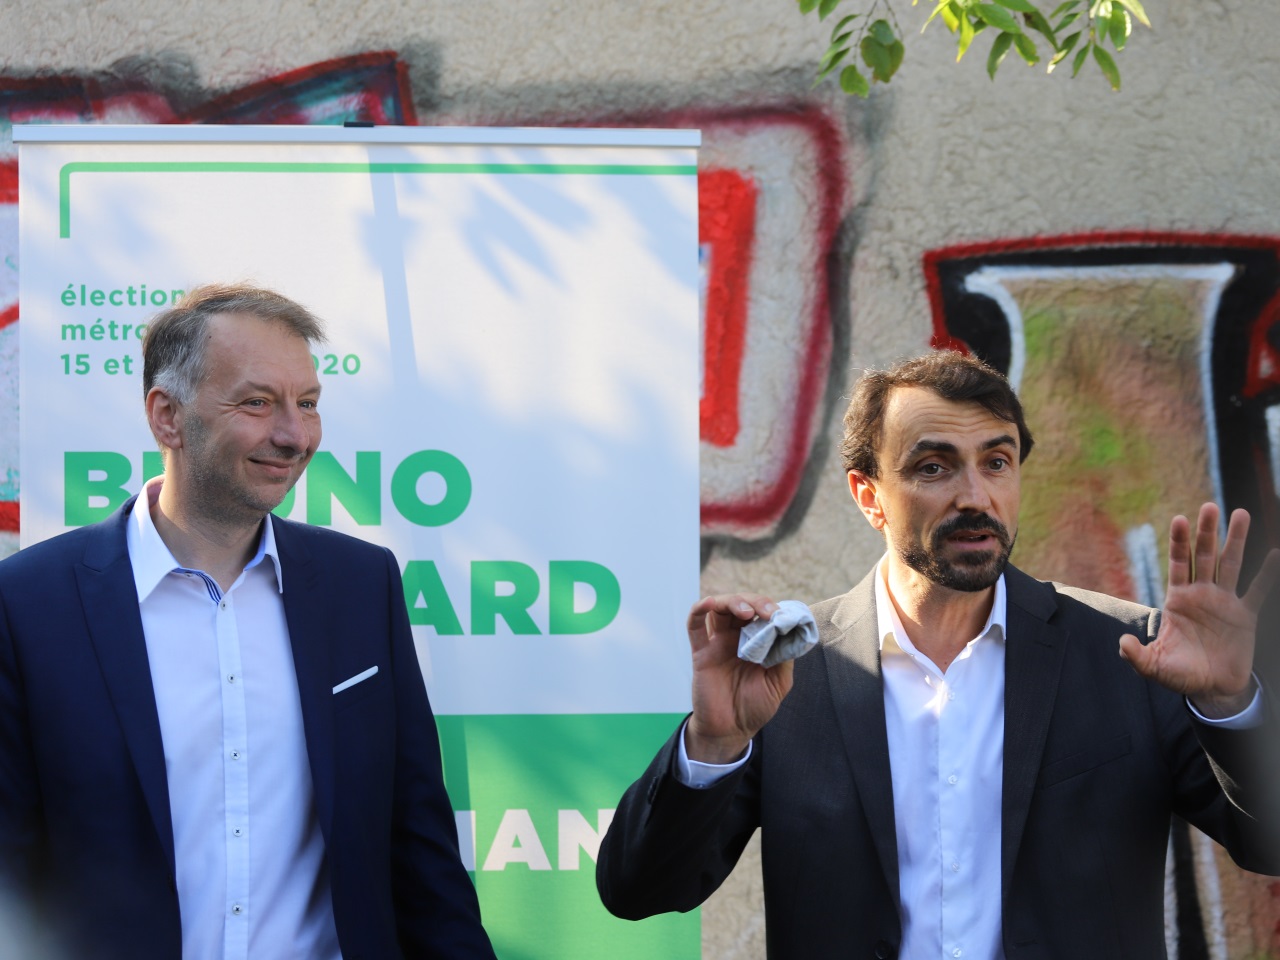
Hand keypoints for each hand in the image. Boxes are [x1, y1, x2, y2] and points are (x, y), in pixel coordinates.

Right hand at [684, 594, 794, 763]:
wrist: (730, 731)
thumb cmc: (755, 707)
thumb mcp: (779, 682)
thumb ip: (784, 656)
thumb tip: (791, 630)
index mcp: (757, 642)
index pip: (762, 613)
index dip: (771, 608)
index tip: (781, 615)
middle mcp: (737, 638)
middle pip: (742, 604)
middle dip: (756, 602)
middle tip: (767, 612)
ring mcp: (717, 643)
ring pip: (720, 608)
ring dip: (732, 601)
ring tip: (746, 611)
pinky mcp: (701, 652)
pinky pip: (694, 625)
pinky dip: (699, 608)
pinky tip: (710, 603)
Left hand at [1119, 503, 1279, 718]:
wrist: (1212, 688)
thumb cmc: (1180, 674)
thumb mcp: (1154, 666)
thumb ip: (1137, 655)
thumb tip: (1122, 643)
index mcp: (1178, 600)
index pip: (1178, 564)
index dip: (1178, 542)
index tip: (1179, 519)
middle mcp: (1201, 595)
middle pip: (1204, 556)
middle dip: (1206, 532)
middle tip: (1209, 507)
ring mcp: (1224, 602)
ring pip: (1231, 564)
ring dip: (1235, 540)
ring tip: (1240, 513)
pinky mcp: (1246, 616)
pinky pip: (1258, 592)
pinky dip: (1267, 574)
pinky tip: (1275, 554)